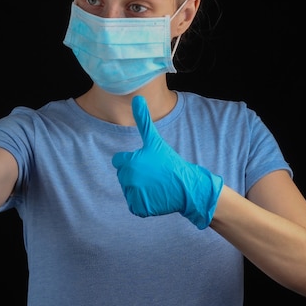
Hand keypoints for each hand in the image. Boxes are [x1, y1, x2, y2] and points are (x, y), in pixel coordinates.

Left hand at [112, 95, 222, 228]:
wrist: (186, 186)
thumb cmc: (169, 161)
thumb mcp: (155, 141)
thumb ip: (143, 120)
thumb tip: (137, 98)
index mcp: (128, 162)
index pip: (119, 162)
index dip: (133, 161)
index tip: (147, 163)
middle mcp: (128, 179)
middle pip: (124, 176)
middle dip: (136, 175)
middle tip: (154, 174)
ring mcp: (133, 194)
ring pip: (129, 190)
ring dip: (140, 189)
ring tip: (155, 185)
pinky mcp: (139, 207)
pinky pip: (135, 204)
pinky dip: (144, 202)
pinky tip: (155, 196)